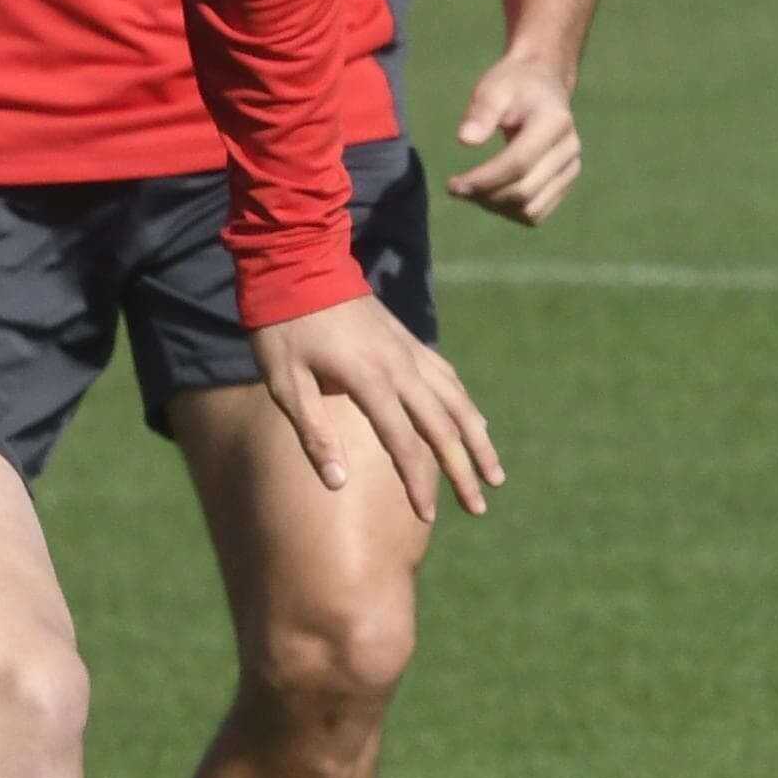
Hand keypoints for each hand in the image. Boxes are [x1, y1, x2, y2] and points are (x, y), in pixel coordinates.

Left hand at [250, 295, 501, 525]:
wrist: (297, 260)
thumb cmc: (283, 327)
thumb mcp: (286, 384)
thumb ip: (314, 435)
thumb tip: (338, 484)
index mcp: (369, 381)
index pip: (404, 444)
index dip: (417, 483)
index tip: (427, 516)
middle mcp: (400, 366)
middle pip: (443, 427)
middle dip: (463, 470)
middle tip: (479, 508)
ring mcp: (408, 350)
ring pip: (457, 400)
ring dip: (478, 439)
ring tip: (495, 474)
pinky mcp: (407, 339)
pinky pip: (447, 376)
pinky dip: (465, 404)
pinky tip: (473, 422)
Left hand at [450, 52, 582, 224]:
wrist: (542, 84)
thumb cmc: (514, 84)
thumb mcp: (493, 87)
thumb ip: (481, 112)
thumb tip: (465, 140)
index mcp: (555, 122)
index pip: (519, 163)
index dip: (484, 179)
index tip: (453, 184)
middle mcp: (569, 149)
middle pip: (525, 191)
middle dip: (485, 196)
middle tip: (455, 187)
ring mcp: (571, 169)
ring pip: (531, 210)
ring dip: (496, 207)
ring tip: (471, 190)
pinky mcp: (565, 184)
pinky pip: (536, 213)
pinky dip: (509, 211)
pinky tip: (488, 194)